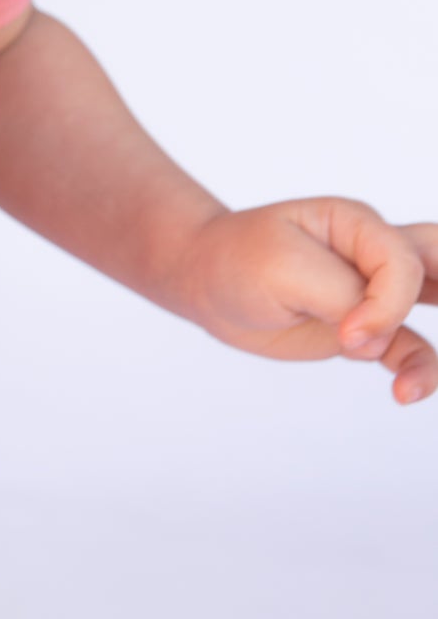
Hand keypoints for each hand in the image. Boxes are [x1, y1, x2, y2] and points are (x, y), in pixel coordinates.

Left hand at [176, 197, 437, 406]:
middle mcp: (376, 253)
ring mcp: (374, 292)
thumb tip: (377, 343)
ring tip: (428, 377)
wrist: (205, 281)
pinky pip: (408, 350)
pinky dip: (417, 372)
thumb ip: (342, 299)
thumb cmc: (239, 260)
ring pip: (437, 304)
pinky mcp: (363, 330)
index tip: (348, 335)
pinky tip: (408, 395)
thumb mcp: (284, 269)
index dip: (385, 304)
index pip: (400, 262)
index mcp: (359, 224)